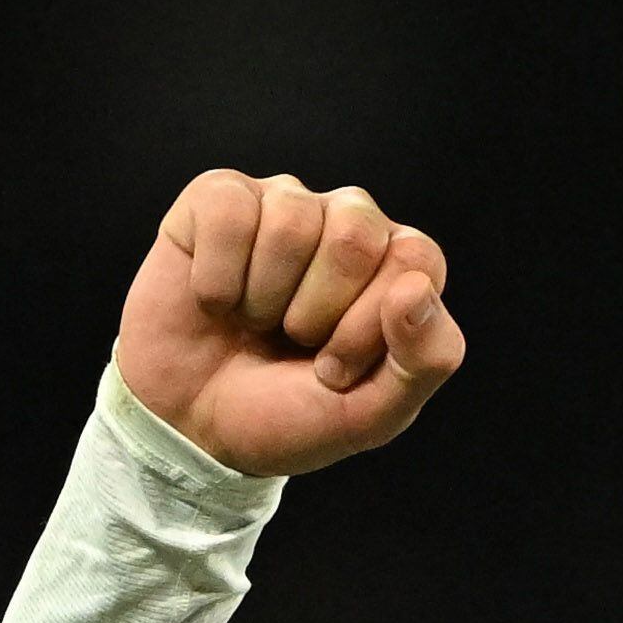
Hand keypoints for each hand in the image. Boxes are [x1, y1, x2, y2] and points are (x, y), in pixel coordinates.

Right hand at [118, 169, 465, 475]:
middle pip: (356, 233)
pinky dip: (218, 279)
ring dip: (265, 299)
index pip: (417, 259)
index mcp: (399, 267)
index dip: (371, 324)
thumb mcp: (373, 414)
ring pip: (290, 222)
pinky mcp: (219, 198)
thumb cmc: (291, 413)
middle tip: (296, 343)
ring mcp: (284, 203)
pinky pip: (229, 213)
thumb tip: (417, 288)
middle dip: (320, 311)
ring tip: (256, 323)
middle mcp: (348, 221)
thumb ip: (425, 360)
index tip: (337, 369)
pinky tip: (216, 301)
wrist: (198, 425)